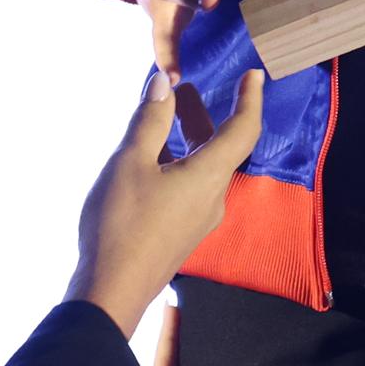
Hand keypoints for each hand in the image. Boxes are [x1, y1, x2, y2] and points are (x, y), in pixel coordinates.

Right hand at [66, 67, 266, 337]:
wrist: (111, 291)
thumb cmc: (121, 222)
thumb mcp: (130, 161)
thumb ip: (150, 119)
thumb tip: (164, 83)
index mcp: (209, 176)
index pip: (243, 129)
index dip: (249, 98)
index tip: (253, 74)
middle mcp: (213, 197)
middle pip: (218, 146)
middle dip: (202, 114)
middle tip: (183, 87)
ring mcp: (198, 218)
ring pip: (201, 167)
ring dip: (186, 137)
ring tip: (161, 114)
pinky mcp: (182, 232)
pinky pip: (189, 186)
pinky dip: (176, 160)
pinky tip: (149, 158)